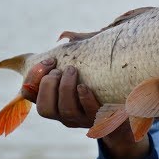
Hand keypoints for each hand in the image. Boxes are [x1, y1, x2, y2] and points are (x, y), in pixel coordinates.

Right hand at [22, 59, 149, 158]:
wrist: (129, 106)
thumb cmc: (101, 82)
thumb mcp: (85, 67)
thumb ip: (74, 53)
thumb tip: (64, 37)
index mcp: (55, 101)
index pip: (30, 95)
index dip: (33, 77)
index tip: (49, 61)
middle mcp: (65, 114)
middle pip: (44, 109)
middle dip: (48, 85)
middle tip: (61, 69)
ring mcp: (83, 119)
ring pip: (65, 111)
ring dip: (65, 88)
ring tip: (73, 70)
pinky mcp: (101, 120)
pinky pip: (88, 113)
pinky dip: (84, 98)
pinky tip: (84, 86)